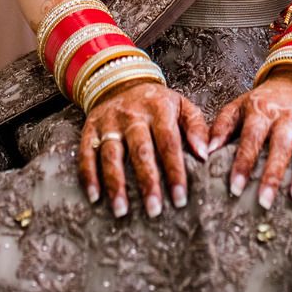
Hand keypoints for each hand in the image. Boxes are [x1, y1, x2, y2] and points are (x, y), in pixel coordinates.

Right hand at [78, 81, 209, 219]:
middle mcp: (132, 114)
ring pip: (112, 154)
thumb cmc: (158, 104)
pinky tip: (94, 197)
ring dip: (116, 183)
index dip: (174, 170)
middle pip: (140, 150)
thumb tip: (204, 155)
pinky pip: (87, 153)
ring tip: (122, 210)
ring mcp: (110, 121)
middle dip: (147, 181)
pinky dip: (89, 175)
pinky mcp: (91, 128)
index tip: (180, 198)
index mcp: (158, 108)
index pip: (168, 141)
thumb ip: (196, 127)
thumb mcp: (181, 105)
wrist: (122, 80)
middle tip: (154, 210)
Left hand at [208, 70, 291, 208]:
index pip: (251, 138)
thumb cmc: (261, 103)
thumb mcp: (238, 106)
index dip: (243, 163)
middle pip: (280, 147)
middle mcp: (287, 117)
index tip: (234, 188)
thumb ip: (221, 126)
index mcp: (262, 110)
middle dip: (272, 174)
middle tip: (263, 202)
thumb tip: (205, 152)